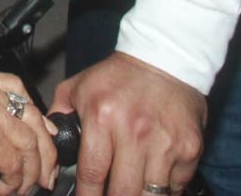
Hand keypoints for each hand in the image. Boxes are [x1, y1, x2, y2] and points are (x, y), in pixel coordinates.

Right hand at [0, 68, 57, 195]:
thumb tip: (12, 136)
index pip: (15, 86)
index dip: (34, 113)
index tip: (43, 135)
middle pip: (30, 113)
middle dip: (44, 148)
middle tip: (46, 173)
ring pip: (28, 141)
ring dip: (31, 172)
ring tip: (23, 189)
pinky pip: (15, 162)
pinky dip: (16, 181)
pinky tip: (7, 190)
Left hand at [52, 52, 204, 195]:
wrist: (166, 58)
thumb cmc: (120, 75)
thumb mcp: (80, 86)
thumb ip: (60, 114)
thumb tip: (50, 143)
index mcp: (102, 117)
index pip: (92, 172)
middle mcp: (134, 132)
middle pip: (123, 191)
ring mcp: (165, 143)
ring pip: (151, 195)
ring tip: (130, 190)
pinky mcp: (190, 149)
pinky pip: (176, 186)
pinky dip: (164, 190)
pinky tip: (153, 181)